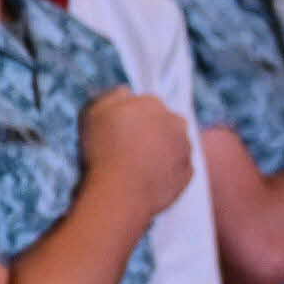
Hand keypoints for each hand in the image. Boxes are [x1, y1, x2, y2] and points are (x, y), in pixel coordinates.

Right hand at [81, 89, 194, 219]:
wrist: (119, 193)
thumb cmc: (102, 151)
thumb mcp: (94, 113)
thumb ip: (111, 96)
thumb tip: (126, 91)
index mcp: (152, 103)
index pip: (144, 105)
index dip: (130, 119)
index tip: (117, 133)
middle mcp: (175, 121)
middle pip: (163, 123)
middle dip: (150, 132)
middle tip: (127, 151)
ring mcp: (185, 148)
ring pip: (173, 145)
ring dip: (160, 151)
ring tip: (136, 168)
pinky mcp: (188, 173)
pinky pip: (177, 169)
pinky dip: (165, 173)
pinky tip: (146, 181)